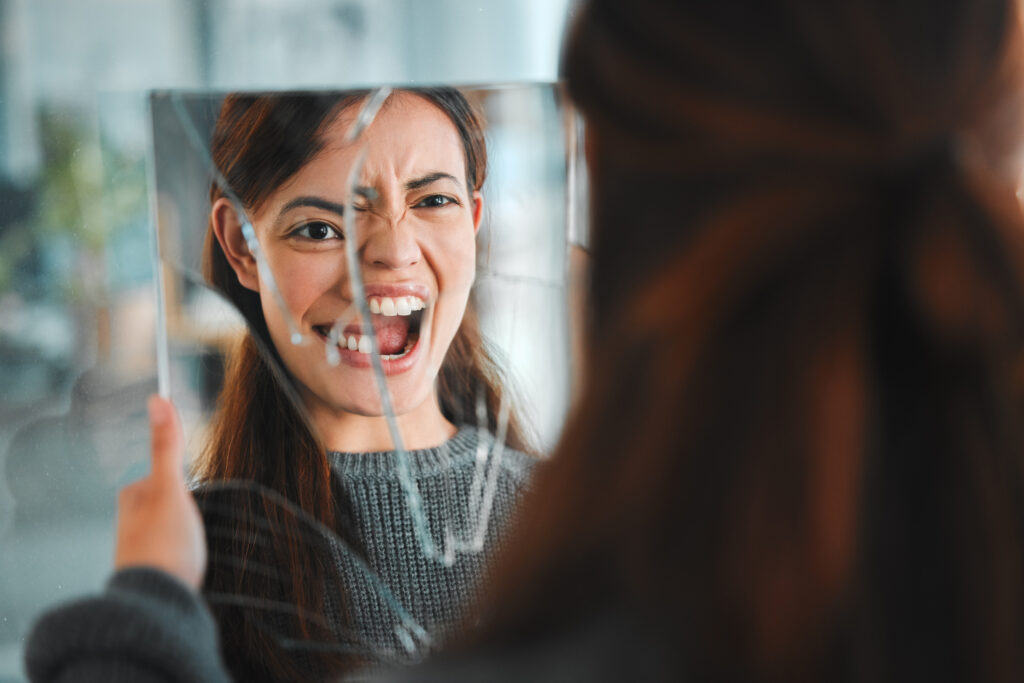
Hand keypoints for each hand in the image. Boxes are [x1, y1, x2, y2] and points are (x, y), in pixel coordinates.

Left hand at [114, 395, 206, 589]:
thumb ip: (167, 448)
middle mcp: (130, 522)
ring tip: (196, 548)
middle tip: (197, 527)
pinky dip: (185, 557)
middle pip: (170, 503)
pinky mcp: (154, 572)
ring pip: (172, 530)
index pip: (165, 476)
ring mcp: (141, 548)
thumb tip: (158, 400)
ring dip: (186, 537)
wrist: (160, 604)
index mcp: (131, 498)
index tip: (194, 499)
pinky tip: (191, 565)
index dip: (186, 485)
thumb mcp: (171, 488)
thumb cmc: (165, 546)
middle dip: (187, 512)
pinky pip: (175, 554)